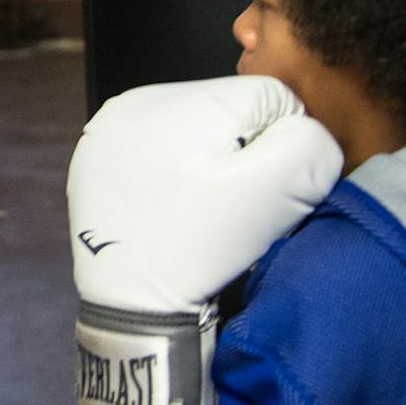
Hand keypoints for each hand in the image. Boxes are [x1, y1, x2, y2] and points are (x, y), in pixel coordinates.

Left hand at [68, 76, 341, 315]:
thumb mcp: (274, 196)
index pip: (270, 97)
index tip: (259, 191)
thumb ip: (308, 147)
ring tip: (198, 208)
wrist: (128, 307)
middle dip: (243, 151)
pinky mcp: (97, 157)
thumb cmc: (199, 251)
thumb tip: (305, 128)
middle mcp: (137, 99)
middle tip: (229, 204)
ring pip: (194, 128)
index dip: (282, 148)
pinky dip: (172, 172)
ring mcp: (110, 127)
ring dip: (208, 161)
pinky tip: (170, 206)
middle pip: (229, 108)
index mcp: (182, 99)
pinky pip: (157, 148)